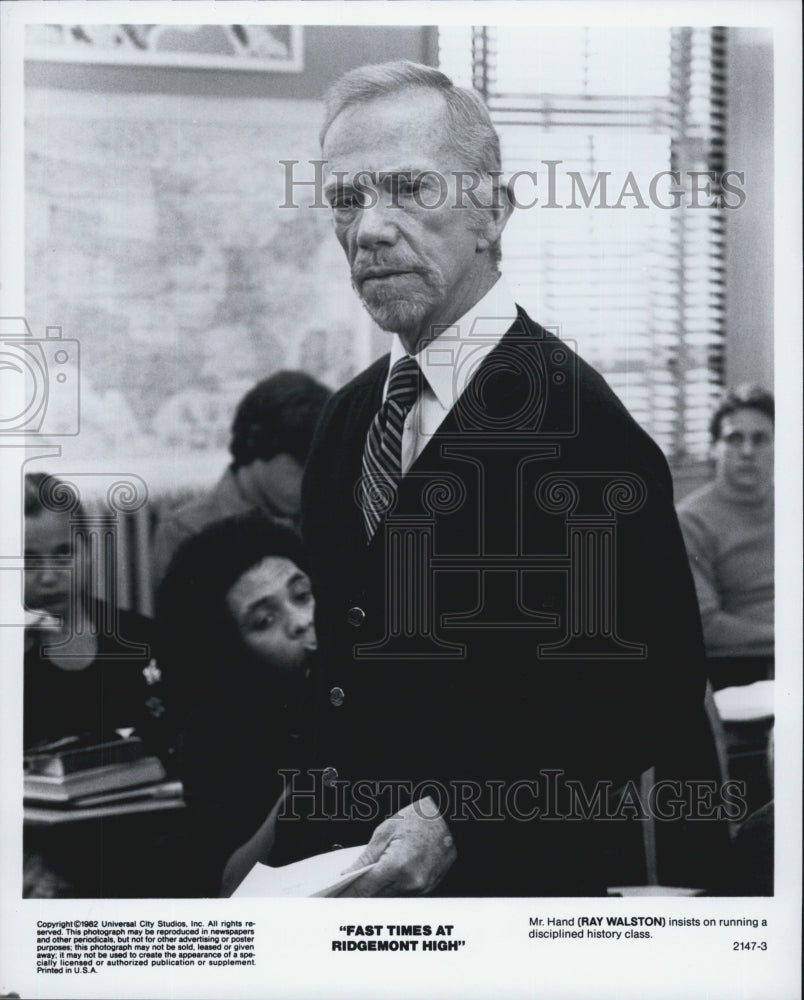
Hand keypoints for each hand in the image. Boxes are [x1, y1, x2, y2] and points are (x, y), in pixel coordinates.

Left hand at [337, 797, 456, 896]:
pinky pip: (405, 894)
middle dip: (360, 894)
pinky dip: (392, 888)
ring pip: (390, 898)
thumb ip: (366, 858)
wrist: (451, 815)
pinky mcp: (430, 887)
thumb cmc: (422, 817)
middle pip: (376, 898)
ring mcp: (423, 888)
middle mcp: (412, 882)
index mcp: (398, 866)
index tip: (333, 897)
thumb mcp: (386, 831)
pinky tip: (385, 880)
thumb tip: (348, 875)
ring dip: (377, 893)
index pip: (365, 889)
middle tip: (343, 891)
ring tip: (364, 883)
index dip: (347, 893)